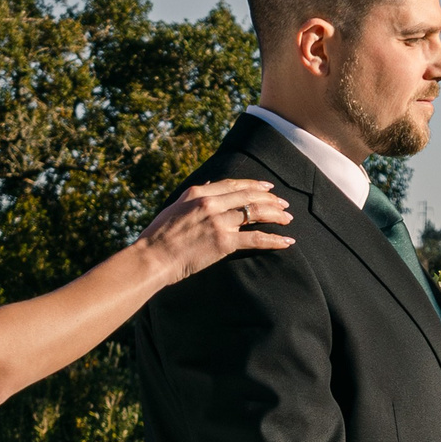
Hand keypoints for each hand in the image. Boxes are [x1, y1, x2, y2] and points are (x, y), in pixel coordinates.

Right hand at [135, 179, 292, 282]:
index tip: (267, 189)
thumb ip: (194, 195)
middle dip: (270, 200)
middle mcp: (211, 202)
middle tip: (284, 205)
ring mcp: (219, 221)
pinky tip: (286, 241)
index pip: (233, 184)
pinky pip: (256, 239)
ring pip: (256, 213)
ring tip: (288, 219)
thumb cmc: (159, 237)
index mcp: (198, 192)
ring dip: (276, 215)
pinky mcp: (224, 242)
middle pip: (249, 196)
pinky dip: (274, 240)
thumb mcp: (175, 207)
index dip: (254, 185)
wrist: (152, 257)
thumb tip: (210, 183)